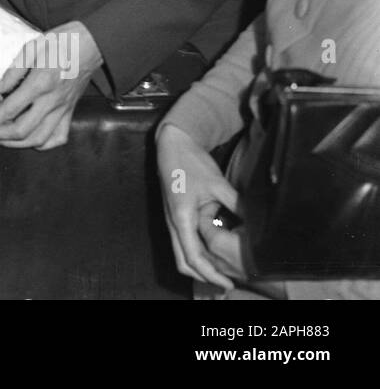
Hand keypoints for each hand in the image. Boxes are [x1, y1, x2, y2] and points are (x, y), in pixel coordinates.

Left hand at [0, 20, 101, 149]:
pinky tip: (30, 139)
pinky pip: (58, 137)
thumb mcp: (32, 47)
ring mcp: (63, 109)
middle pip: (23, 130)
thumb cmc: (61, 42)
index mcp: (40, 83)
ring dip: (18, 144)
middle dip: (0, 136)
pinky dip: (43, 143)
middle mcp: (52, 100)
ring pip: (39, 139)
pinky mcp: (70, 111)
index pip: (10, 110)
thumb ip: (13, 71)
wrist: (92, 44)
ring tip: (2, 139)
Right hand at [156, 123, 244, 288]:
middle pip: (183, 262)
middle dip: (204, 276)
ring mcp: (172, 221)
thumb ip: (236, 204)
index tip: (228, 283)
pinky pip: (183, 244)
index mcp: (181, 217)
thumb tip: (257, 222)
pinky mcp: (175, 217)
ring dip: (199, 267)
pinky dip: (196, 255)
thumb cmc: (192, 162)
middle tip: (226, 284)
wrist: (172, 145)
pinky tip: (213, 255)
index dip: (211, 273)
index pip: (193, 256)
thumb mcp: (217, 182)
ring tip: (222, 274)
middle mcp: (173, 223)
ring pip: (181, 255)